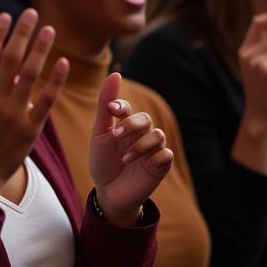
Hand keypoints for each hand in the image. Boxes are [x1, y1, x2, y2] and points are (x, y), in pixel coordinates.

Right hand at [0, 10, 68, 217]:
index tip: (7, 16)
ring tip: (49, 30)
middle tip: (32, 13)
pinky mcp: (30, 129)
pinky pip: (46, 101)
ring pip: (30, 75)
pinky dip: (56, 81)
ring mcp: (13, 115)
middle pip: (11, 59)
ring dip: (41, 49)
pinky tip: (63, 62)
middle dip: (22, 33)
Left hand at [89, 72, 172, 225]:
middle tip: (116, 134)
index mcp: (124, 125)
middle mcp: (140, 134)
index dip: (121, 106)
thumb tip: (115, 74)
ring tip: (125, 158)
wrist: (108, 192)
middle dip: (132, 124)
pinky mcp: (161, 165)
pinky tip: (143, 164)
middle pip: (145, 119)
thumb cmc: (103, 161)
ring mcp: (152, 150)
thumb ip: (106, 106)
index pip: (128, 108)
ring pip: (158, 135)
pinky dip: (156, 156)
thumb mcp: (100, 133)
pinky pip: (167, 154)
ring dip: (140, 144)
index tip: (112, 110)